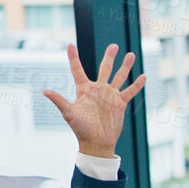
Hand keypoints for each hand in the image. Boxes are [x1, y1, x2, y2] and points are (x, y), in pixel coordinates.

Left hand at [42, 44, 146, 158]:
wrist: (97, 142)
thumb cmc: (81, 129)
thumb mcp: (69, 113)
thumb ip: (59, 101)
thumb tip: (45, 91)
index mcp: (84, 89)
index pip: (77, 70)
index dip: (73, 58)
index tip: (70, 45)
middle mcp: (98, 89)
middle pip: (105, 68)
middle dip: (109, 57)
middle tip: (114, 46)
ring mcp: (110, 95)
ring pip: (119, 77)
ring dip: (125, 66)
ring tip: (130, 54)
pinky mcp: (120, 103)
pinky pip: (130, 91)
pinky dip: (137, 84)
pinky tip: (143, 76)